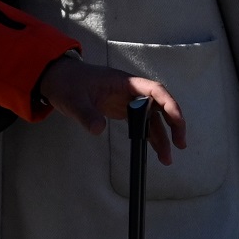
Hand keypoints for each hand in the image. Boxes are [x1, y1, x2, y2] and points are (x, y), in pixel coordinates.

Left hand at [34, 54, 186, 164]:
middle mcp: (131, 90)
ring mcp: (127, 99)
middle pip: (160, 105)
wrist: (58, 80)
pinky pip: (142, 122)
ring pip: (152, 117)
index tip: (178, 122)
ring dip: (162, 136)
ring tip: (166, 158)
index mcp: (124, 82)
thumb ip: (86, 114)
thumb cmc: (67, 84)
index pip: (155, 90)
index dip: (169, 105)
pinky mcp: (122, 109)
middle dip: (173, 123)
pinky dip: (149, 135)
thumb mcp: (73, 100)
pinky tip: (155, 149)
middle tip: (180, 144)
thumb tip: (98, 129)